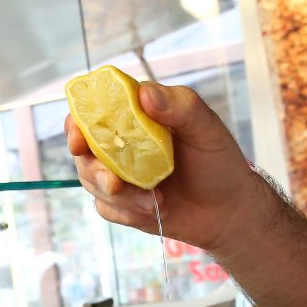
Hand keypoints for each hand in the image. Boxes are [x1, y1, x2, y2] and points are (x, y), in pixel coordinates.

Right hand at [67, 81, 271, 253]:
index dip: (78, 120)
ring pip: (91, 181)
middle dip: (93, 168)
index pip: (94, 108)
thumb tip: (145, 94)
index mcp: (136, 114)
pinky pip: (106, 207)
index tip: (79, 138)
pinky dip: (126, 212)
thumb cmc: (218, 161)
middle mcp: (121, 141)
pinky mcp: (122, 202)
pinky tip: (152, 210)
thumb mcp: (206, 128)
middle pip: (83, 148)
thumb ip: (180, 106)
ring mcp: (119, 172)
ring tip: (154, 201)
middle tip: (115, 183)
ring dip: (118, 195)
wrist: (228, 210)